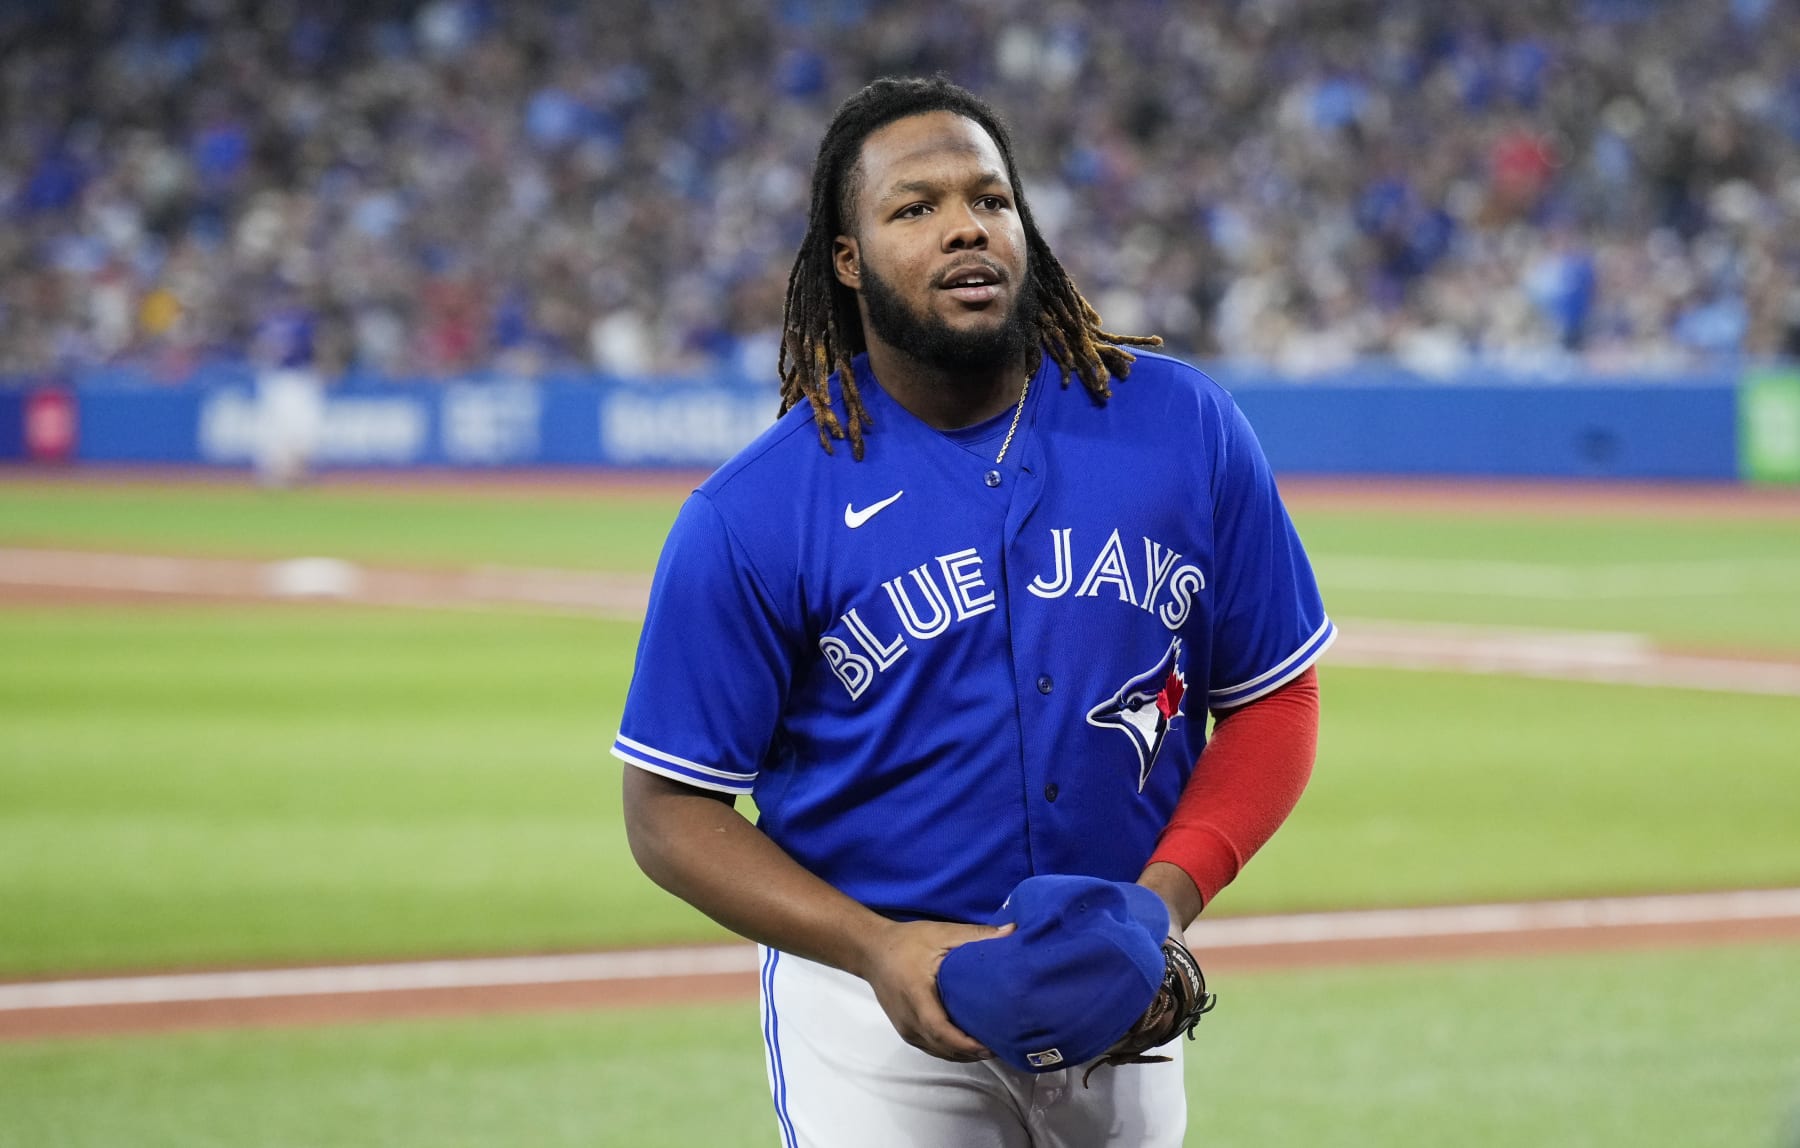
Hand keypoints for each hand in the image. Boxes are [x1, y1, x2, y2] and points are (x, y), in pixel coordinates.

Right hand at [858, 918, 1013, 1061]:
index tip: (991, 1045)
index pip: (941, 1031)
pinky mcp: (905, 1030)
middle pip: (943, 1048)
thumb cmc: (906, 942)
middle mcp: (909, 1019)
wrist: (871, 951)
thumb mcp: (941, 934)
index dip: (966, 1044)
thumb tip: (1012, 931)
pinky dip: (951, 1050)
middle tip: (1001, 1045)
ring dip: (963, 1054)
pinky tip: (968, 1044)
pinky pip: (931, 1047)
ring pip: (938, 1052)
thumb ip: (975, 935)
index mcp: (916, 996)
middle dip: (972, 1052)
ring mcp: (905, 1028)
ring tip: (990, 1047)